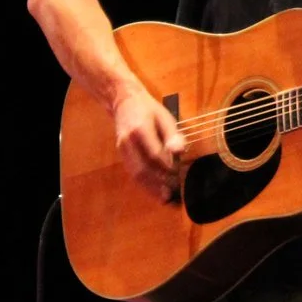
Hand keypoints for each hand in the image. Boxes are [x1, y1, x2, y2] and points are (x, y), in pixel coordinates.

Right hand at [110, 86, 185, 201]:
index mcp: (140, 130)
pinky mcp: (121, 155)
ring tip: (167, 199)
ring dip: (151, 189)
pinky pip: (132, 173)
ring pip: (136, 174)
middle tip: (176, 193)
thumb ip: (173, 135)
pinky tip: (156, 192)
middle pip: (143, 169)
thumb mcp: (165, 117)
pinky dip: (145, 185)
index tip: (180, 176)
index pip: (154, 155)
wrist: (123, 102)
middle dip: (160, 183)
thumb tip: (179, 151)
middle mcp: (127, 142)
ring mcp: (122, 150)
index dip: (167, 168)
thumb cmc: (149, 110)